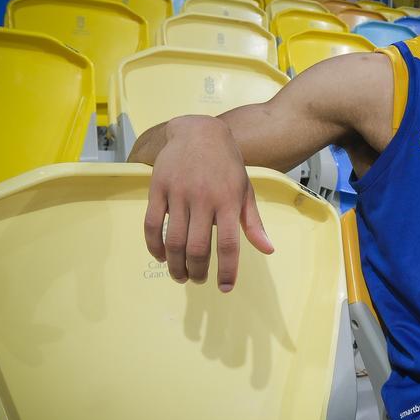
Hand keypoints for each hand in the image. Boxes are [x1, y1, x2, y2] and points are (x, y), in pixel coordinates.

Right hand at [143, 116, 274, 291]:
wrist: (198, 131)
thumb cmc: (226, 164)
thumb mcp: (245, 190)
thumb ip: (253, 222)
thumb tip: (267, 250)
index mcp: (229, 201)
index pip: (229, 244)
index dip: (227, 270)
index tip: (225, 288)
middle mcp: (204, 199)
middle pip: (198, 248)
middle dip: (198, 271)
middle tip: (198, 279)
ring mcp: (179, 193)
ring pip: (173, 240)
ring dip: (175, 265)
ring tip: (180, 275)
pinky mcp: (158, 188)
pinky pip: (151, 224)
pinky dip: (154, 246)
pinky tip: (160, 256)